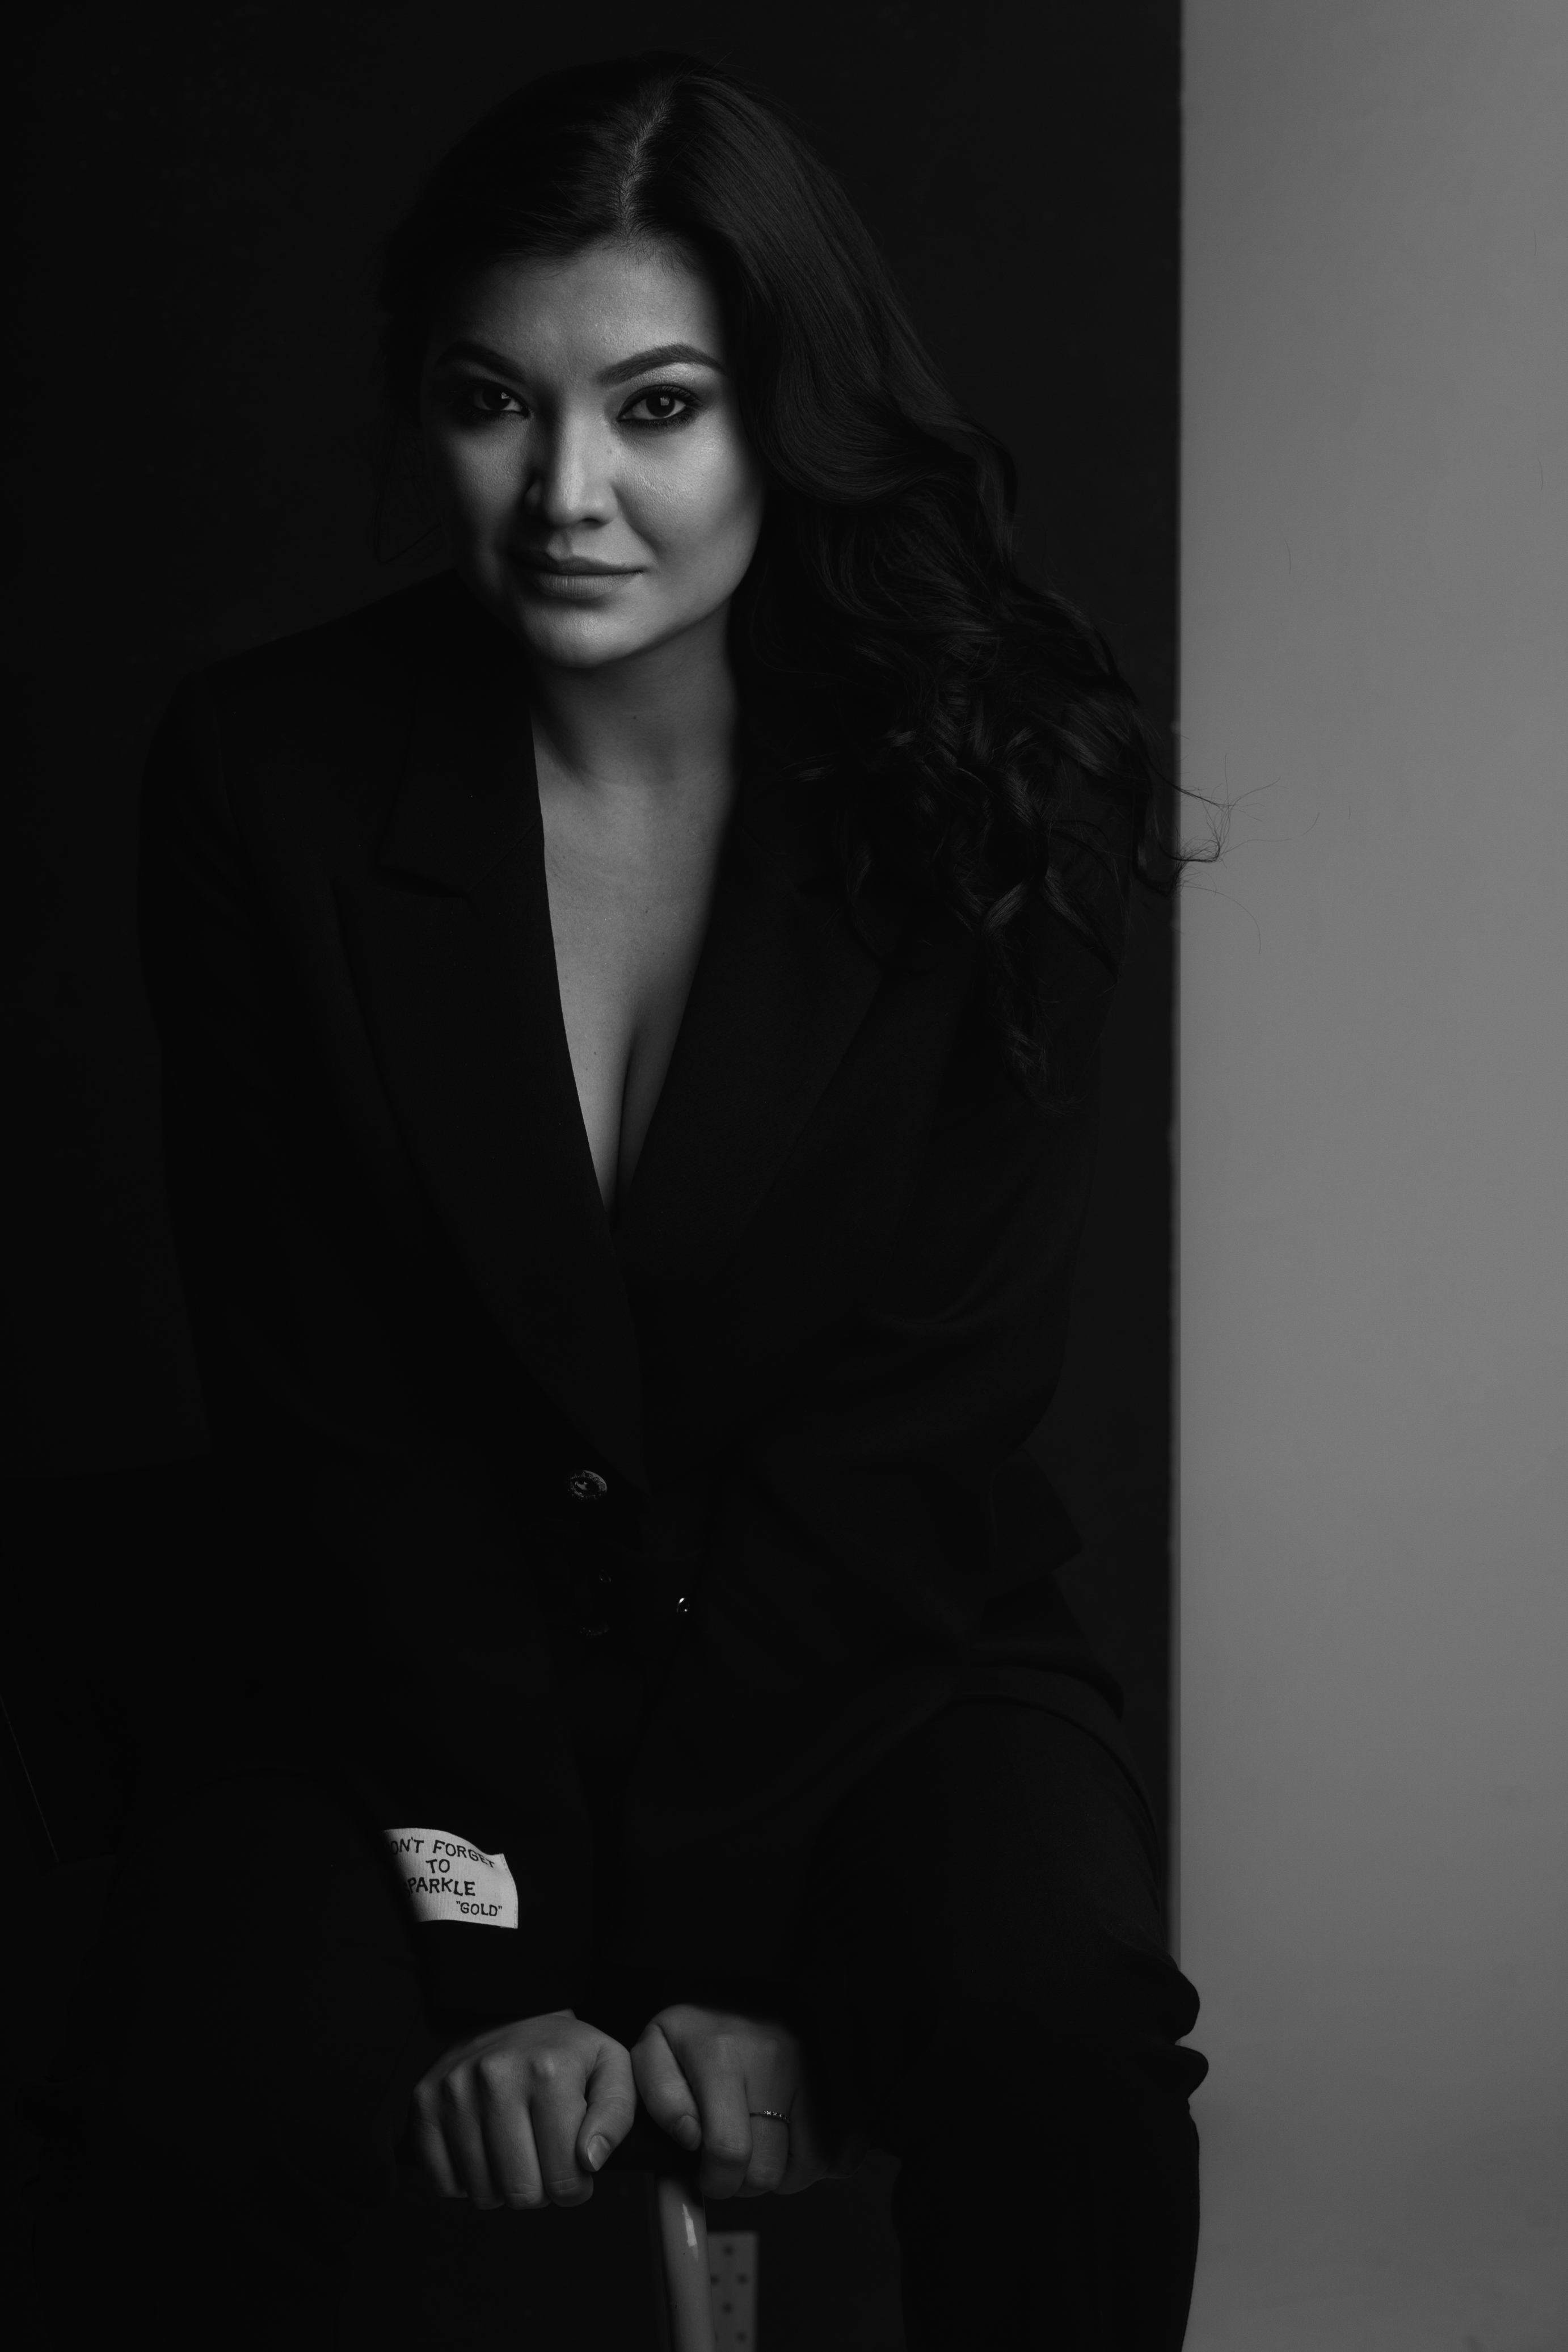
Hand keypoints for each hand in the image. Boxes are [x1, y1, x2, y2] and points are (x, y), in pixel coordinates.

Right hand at [411, 2009, 634, 2209]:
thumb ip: (615, 2118)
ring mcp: (454, 2090)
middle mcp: (496, 2078)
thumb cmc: (565, 2052)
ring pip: (482, 2194)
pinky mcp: (424, 2102)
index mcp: (548, 2072)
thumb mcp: (610, 2070)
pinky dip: (466, 2180)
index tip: (574, 2165)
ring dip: (503, 2186)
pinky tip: (484, 2148)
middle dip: (540, 2189)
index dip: (575, 2188)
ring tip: (516, 2149)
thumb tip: (589, 2161)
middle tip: (543, 2157)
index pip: (565, 2180)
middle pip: (521, 2193)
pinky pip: (444, 2183)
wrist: (512, 2013)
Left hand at [632, 2004, 869, 2199]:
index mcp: (724, 2057)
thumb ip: (660, 2099)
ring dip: (785, 2174)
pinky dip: (828, 2160)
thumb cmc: (695, 2029)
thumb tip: (691, 2139)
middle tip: (734, 2162)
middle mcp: (777, 2060)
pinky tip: (798, 2145)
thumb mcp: (655, 2050)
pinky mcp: (840, 2074)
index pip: (729, 2152)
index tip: (708, 2172)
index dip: (715, 2180)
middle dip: (745, 2183)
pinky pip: (849, 2144)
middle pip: (769, 2170)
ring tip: (763, 2150)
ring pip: (812, 2164)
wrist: (741, 1983)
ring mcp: (815, 2066)